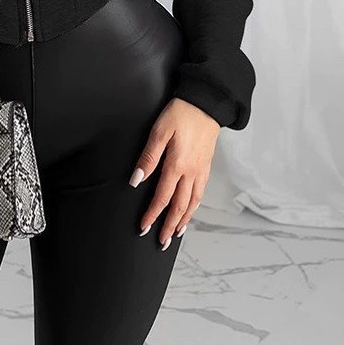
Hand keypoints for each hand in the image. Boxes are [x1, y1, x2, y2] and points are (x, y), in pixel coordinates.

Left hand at [129, 97, 219, 247]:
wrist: (206, 102)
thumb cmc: (181, 113)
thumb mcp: (158, 132)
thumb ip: (148, 158)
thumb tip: (136, 180)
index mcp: (177, 165)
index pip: (162, 197)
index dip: (152, 214)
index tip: (144, 227)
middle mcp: (191, 172)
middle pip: (180, 207)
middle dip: (169, 226)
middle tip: (160, 242)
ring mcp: (201, 170)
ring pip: (193, 202)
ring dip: (184, 220)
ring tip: (176, 233)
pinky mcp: (206, 165)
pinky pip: (201, 192)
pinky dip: (195, 206)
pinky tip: (191, 209)